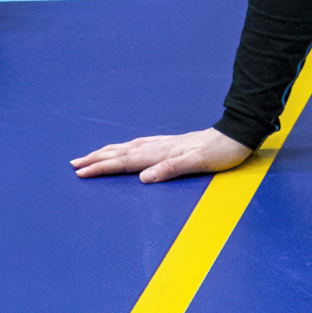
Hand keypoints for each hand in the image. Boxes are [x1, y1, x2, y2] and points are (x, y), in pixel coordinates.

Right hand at [73, 127, 254, 182]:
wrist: (238, 134)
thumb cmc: (221, 152)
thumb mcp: (199, 163)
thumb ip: (171, 169)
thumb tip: (143, 178)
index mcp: (162, 153)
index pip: (125, 162)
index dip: (102, 167)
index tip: (81, 172)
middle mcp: (160, 146)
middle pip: (121, 153)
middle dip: (97, 159)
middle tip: (74, 164)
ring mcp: (165, 143)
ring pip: (128, 147)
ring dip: (107, 152)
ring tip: (90, 156)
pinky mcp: (172, 143)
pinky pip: (140, 145)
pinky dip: (125, 148)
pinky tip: (126, 148)